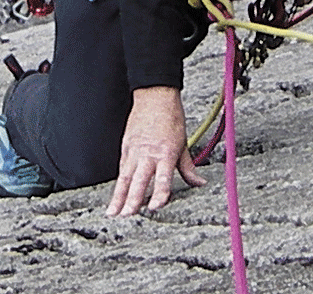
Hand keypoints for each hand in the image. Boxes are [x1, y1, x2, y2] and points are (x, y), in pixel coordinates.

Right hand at [106, 86, 205, 216]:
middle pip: (139, 180)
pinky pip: (122, 168)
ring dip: (119, 196)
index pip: (163, 179)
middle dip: (132, 200)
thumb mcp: (184, 142)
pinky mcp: (126, 146)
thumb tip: (199, 183)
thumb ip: (188, 167)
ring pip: (125, 177)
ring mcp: (135, 150)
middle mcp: (149, 153)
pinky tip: (115, 195)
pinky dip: (119, 182)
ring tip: (113, 212)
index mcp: (166, 153)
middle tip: (127, 215)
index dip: (159, 194)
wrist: (155, 96)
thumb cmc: (171, 117)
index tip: (155, 207)